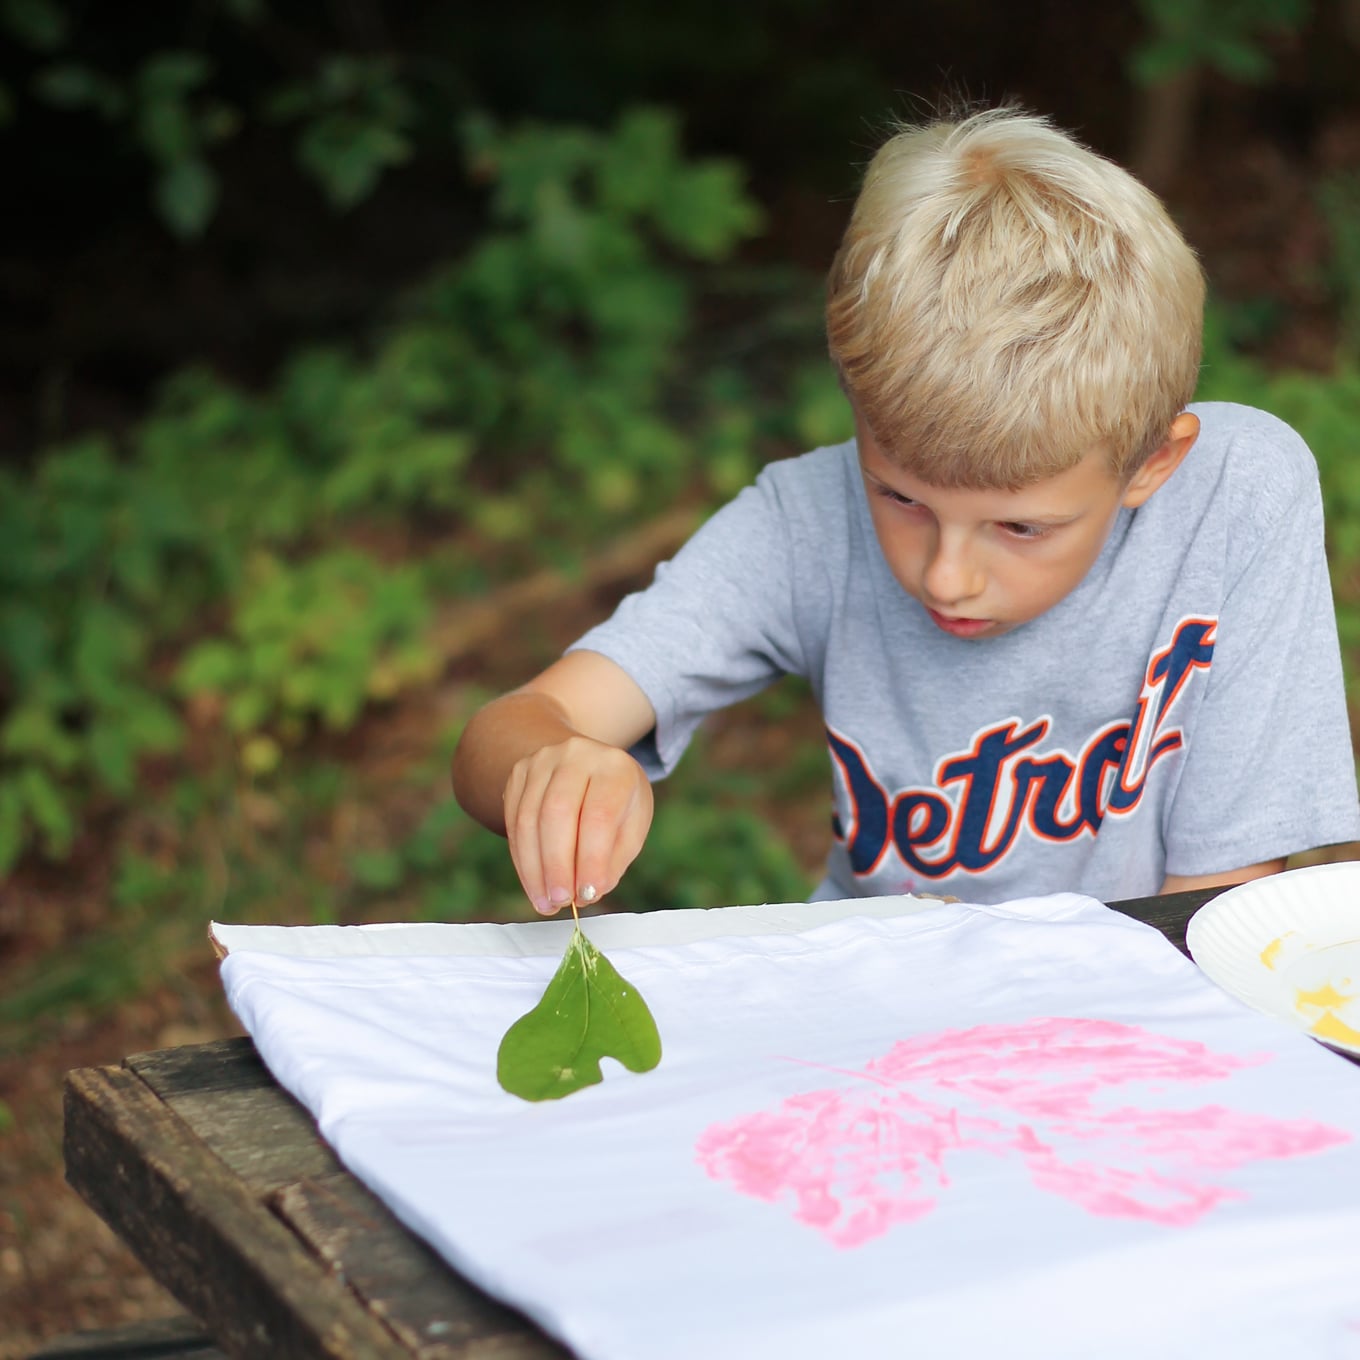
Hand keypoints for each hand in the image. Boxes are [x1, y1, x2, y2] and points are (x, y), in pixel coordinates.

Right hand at [502, 735, 653, 915]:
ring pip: (528, 819)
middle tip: (561, 901)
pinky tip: (534, 882)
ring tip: (545, 901)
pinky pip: (513, 821)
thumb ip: (613, 859)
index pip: (598, 814)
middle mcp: (576, 754)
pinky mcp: (519, 773)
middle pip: (556, 812)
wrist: (587, 763)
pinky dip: (522, 858)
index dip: (591, 858)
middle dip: (556, 865)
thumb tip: (588, 892)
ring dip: (534, 868)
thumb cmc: (617, 801)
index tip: (588, 894)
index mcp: (614, 766)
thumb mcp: (632, 826)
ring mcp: (542, 760)